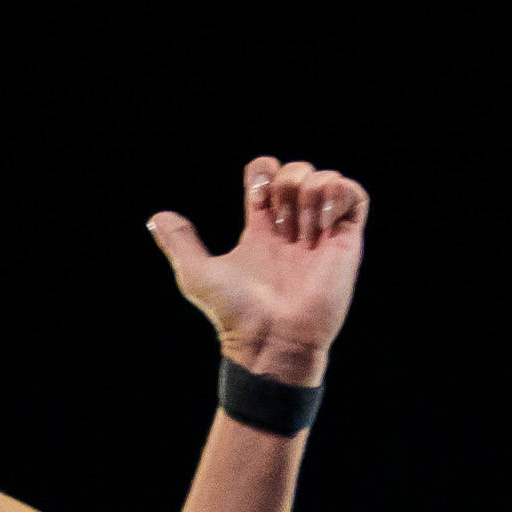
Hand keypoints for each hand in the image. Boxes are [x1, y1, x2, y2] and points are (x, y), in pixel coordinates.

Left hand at [149, 157, 371, 383]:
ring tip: (302, 227)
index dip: (262, 172)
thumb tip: (156, 218)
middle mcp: (293, 229)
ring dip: (312, 191)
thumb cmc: (235, 313)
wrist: (272, 340)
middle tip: (280, 219)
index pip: (267, 176)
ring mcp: (322, 235)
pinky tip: (323, 220)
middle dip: (287, 182)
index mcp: (262, 230)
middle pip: (297, 172)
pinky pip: (356, 196)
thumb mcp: (196, 274)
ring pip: (326, 179)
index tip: (255, 197)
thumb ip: (178, 243)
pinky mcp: (346, 244)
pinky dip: (340, 193)